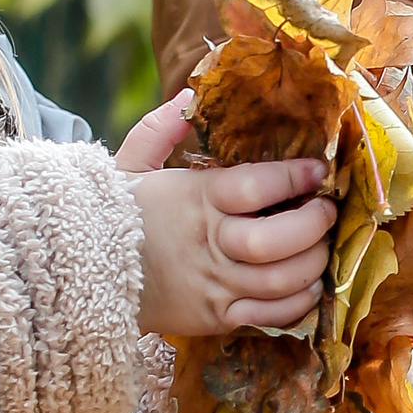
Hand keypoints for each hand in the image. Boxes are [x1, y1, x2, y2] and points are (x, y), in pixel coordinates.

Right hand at [117, 101, 336, 338]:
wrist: (86, 273)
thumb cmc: (118, 214)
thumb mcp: (131, 163)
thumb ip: (161, 128)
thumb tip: (188, 95)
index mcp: (194, 199)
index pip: (255, 187)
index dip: (294, 177)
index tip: (316, 170)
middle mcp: (209, 243)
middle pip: (274, 241)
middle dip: (313, 225)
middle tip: (327, 210)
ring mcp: (214, 284)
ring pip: (279, 281)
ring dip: (313, 263)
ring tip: (322, 246)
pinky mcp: (216, 316)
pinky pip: (269, 316)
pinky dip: (298, 303)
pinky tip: (308, 284)